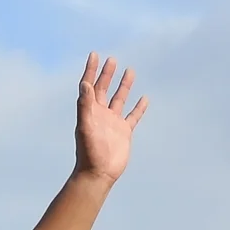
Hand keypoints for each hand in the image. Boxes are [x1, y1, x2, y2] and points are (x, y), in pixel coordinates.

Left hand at [73, 53, 146, 184]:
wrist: (98, 174)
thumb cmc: (89, 152)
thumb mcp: (85, 126)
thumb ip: (85, 105)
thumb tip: (85, 84)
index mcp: (89, 111)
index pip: (89, 86)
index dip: (91, 70)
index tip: (94, 55)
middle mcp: (100, 115)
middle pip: (104, 89)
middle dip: (107, 74)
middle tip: (112, 59)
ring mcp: (113, 123)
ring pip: (119, 99)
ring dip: (124, 85)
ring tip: (130, 70)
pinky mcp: (124, 132)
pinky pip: (133, 116)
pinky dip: (139, 107)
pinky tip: (145, 98)